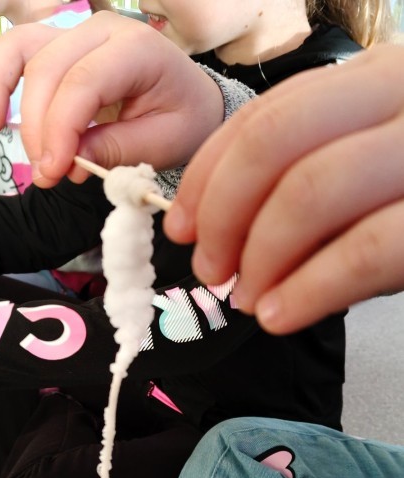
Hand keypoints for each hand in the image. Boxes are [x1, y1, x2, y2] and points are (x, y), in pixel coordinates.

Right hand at [0, 11, 224, 186]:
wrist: (193, 100)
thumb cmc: (183, 119)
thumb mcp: (165, 142)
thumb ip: (118, 148)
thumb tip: (71, 160)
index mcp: (134, 49)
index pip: (81, 84)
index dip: (59, 131)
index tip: (53, 173)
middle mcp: (99, 31)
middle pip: (46, 69)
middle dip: (36, 126)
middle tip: (44, 174)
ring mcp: (76, 34)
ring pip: (22, 50)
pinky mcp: (60, 47)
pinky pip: (18, 46)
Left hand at [165, 45, 403, 333]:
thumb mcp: (373, 172)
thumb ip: (309, 180)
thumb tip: (216, 230)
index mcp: (376, 78)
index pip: (268, 113)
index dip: (210, 173)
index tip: (180, 224)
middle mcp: (403, 94)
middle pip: (275, 143)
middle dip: (224, 214)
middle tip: (210, 269)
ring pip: (312, 191)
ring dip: (261, 257)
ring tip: (249, 300)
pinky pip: (364, 250)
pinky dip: (310, 289)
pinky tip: (281, 316)